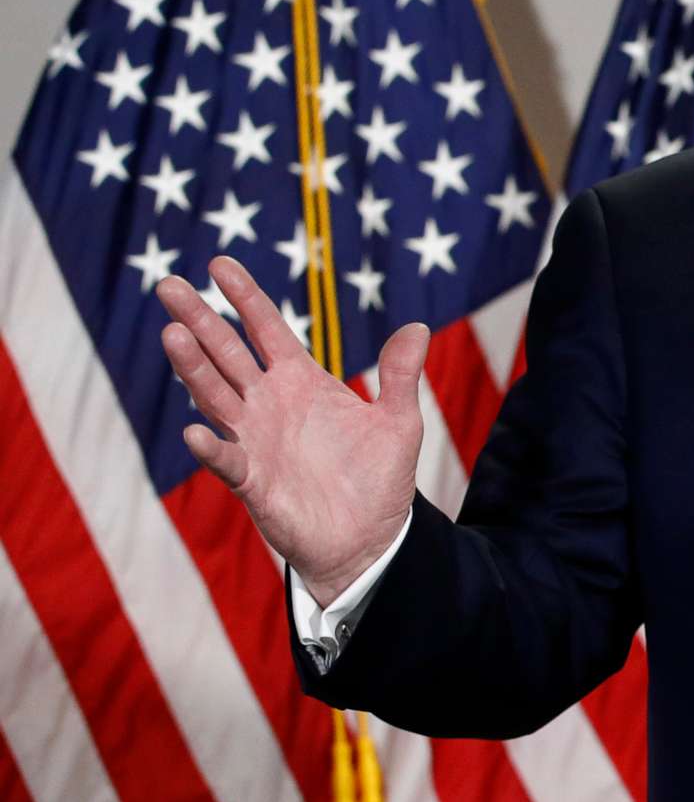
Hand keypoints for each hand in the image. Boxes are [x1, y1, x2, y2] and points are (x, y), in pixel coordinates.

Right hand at [154, 255, 426, 603]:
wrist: (370, 538)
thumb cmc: (379, 479)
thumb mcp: (399, 422)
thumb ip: (400, 376)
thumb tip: (417, 328)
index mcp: (302, 382)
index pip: (267, 331)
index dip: (245, 298)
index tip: (218, 264)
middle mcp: (269, 404)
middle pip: (226, 353)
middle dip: (199, 320)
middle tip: (168, 286)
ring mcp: (255, 439)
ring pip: (215, 395)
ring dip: (193, 368)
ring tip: (172, 335)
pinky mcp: (252, 481)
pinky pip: (225, 460)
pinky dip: (210, 447)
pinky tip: (196, 432)